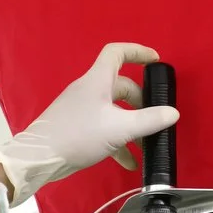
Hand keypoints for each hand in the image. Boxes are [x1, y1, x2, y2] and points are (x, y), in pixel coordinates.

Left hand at [0, 43, 179, 203]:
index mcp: (97, 81)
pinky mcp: (76, 126)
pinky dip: (117, 140)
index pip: (117, 53)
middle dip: (140, 100)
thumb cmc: (78, 135)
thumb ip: (149, 121)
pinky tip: (129, 161)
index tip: (156, 61)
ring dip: (130, 124)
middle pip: (119, 85)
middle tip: (154, 116)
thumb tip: (172, 113)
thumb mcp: (119, 129)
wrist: (39, 158)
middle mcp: (89, 90)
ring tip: (145, 143)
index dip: (138, 52)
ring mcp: (81, 108)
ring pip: (113, 109)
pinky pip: (103, 127)